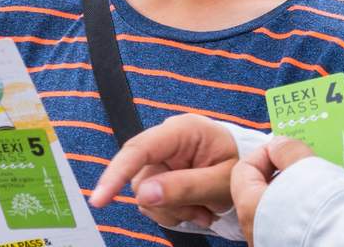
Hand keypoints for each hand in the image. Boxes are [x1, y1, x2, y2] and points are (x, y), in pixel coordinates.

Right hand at [91, 114, 238, 229]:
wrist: (244, 169)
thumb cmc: (236, 166)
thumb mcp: (220, 180)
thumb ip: (185, 187)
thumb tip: (144, 195)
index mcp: (182, 130)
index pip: (139, 149)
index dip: (117, 173)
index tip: (99, 199)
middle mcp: (164, 141)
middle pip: (141, 180)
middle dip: (168, 204)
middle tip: (201, 212)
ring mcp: (159, 158)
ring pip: (145, 196)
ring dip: (173, 211)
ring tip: (202, 209)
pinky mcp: (157, 175)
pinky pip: (151, 203)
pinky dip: (173, 213)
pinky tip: (195, 209)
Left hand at [230, 137, 314, 245]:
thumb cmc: (325, 208)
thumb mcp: (304, 165)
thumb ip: (287, 150)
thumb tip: (279, 146)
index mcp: (250, 209)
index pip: (243, 170)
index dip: (265, 153)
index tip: (287, 149)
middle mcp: (256, 233)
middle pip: (259, 193)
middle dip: (281, 174)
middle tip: (304, 164)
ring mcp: (272, 244)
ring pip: (277, 212)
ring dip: (293, 194)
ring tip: (317, 184)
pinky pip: (289, 227)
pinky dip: (301, 213)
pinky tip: (321, 206)